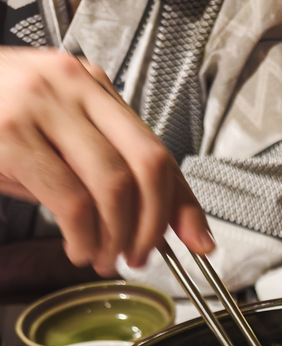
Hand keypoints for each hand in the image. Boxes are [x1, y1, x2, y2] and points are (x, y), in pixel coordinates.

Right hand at [0, 48, 213, 274]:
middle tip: (139, 257)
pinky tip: (79, 248)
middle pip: (146, 167)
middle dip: (151, 227)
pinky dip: (84, 238)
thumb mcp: (64, 147)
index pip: (158, 152)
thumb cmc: (0, 126)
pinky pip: (71, 201)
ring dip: (116, 238)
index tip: (198, 244)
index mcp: (95, 88)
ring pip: (112, 187)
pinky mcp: (11, 135)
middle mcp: (75, 88)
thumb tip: (176, 228)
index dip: (183, 205)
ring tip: (104, 258)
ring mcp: (41, 106)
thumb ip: (116, 177)